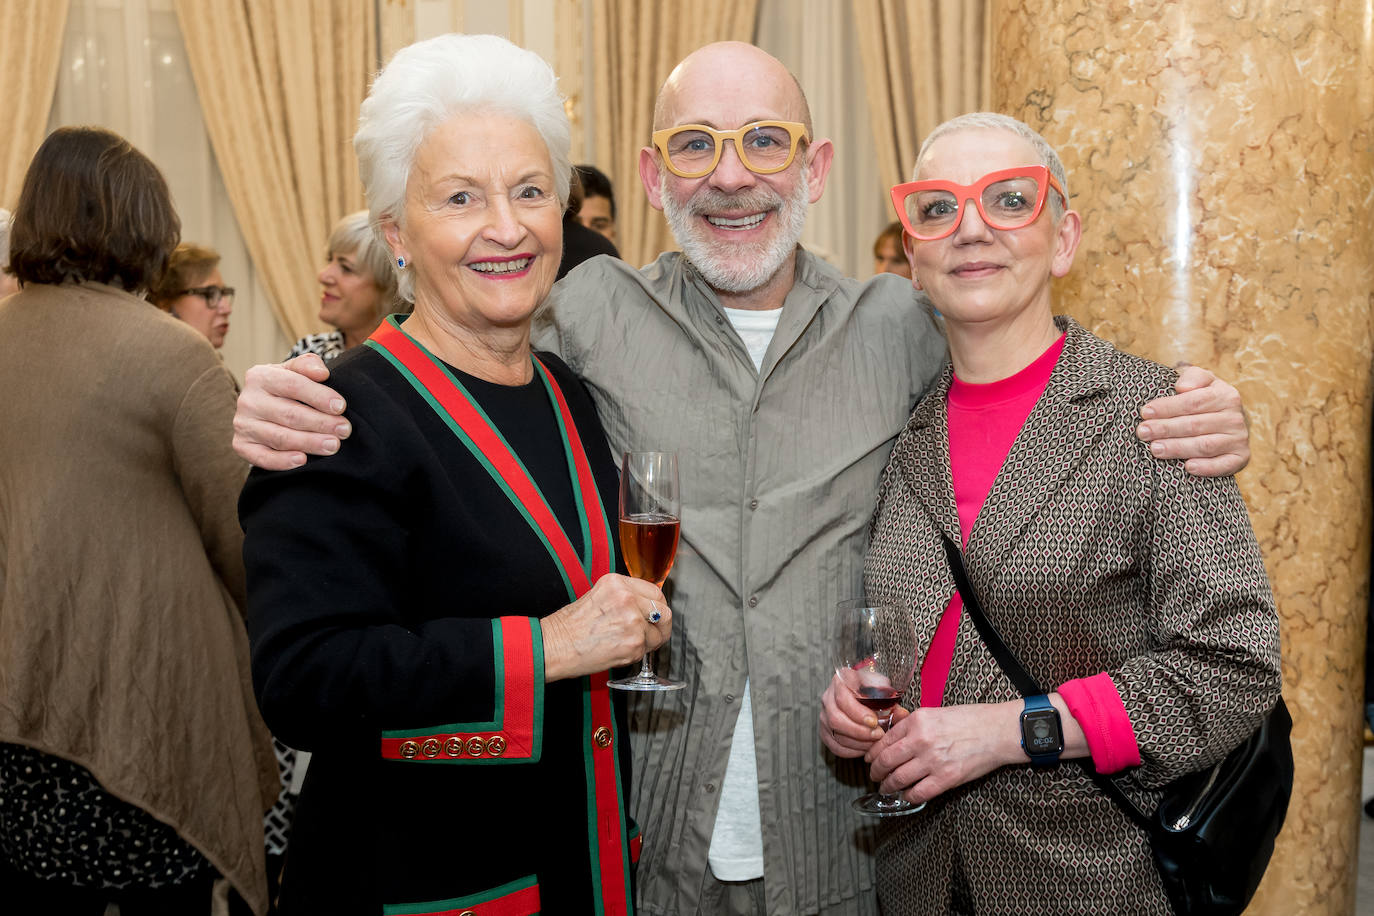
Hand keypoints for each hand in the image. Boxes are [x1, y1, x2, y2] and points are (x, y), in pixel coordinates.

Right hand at [233, 355, 350, 469]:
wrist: (264, 407)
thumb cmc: (286, 389)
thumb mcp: (294, 371)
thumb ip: (308, 365)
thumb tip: (322, 373)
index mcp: (260, 376)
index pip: (293, 385)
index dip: (319, 396)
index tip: (341, 407)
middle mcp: (248, 400)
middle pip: (289, 414)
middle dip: (321, 423)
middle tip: (344, 430)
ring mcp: (243, 424)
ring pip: (280, 437)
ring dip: (309, 442)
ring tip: (333, 445)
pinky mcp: (242, 446)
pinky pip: (262, 457)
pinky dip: (282, 461)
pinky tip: (303, 460)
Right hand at [540, 574, 670, 681]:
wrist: (555, 646)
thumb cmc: (570, 626)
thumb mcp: (599, 596)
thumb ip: (625, 597)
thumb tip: (647, 607)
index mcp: (618, 583)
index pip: (655, 592)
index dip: (657, 606)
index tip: (654, 614)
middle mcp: (627, 598)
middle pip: (664, 611)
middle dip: (660, 624)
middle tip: (651, 632)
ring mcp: (633, 621)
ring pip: (659, 632)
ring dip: (649, 640)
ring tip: (629, 643)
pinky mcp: (634, 643)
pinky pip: (648, 649)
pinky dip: (639, 653)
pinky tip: (621, 650)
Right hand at [818, 673, 905, 757]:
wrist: (861, 692)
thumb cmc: (872, 688)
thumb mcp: (882, 687)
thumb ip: (891, 700)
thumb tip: (902, 714)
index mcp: (840, 681)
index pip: (843, 699)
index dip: (858, 713)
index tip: (874, 722)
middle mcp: (827, 698)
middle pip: (835, 719)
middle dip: (858, 732)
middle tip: (877, 735)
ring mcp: (824, 715)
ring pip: (834, 734)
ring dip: (857, 743)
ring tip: (874, 743)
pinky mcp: (825, 731)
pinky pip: (834, 746)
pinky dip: (850, 751)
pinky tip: (864, 748)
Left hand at [865, 702, 1020, 805]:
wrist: (996, 731)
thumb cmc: (969, 719)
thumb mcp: (935, 713)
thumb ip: (913, 725)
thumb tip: (894, 736)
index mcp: (917, 721)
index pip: (884, 740)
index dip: (873, 753)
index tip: (869, 759)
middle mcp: (920, 740)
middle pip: (886, 761)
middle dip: (875, 771)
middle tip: (874, 776)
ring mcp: (933, 760)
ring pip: (898, 778)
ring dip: (888, 786)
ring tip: (886, 788)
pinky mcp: (946, 778)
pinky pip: (918, 793)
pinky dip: (908, 796)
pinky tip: (906, 796)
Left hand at [1136, 365, 1249, 476]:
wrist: (1229, 421)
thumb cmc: (1206, 399)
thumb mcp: (1202, 381)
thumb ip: (1193, 376)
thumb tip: (1182, 387)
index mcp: (1226, 396)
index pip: (1193, 402)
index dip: (1168, 407)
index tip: (1145, 412)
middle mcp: (1235, 418)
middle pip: (1195, 424)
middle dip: (1166, 428)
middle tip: (1143, 432)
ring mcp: (1239, 439)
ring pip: (1205, 445)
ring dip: (1178, 448)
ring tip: (1155, 449)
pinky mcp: (1240, 458)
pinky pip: (1224, 465)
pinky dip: (1206, 467)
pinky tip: (1187, 468)